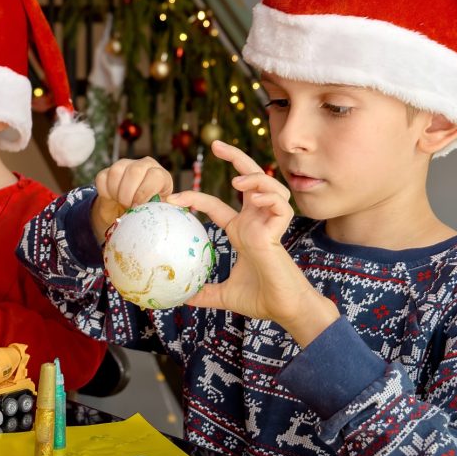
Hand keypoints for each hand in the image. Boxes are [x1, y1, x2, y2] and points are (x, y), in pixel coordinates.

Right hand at [91, 157, 173, 241]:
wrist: (127, 211)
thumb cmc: (147, 212)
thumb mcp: (158, 211)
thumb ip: (164, 208)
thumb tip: (173, 205)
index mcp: (160, 175)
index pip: (155, 175)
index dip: (145, 192)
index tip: (138, 206)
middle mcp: (144, 165)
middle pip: (135, 171)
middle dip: (129, 193)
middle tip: (128, 206)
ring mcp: (125, 164)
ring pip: (116, 171)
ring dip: (116, 193)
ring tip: (121, 202)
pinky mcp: (108, 169)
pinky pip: (102, 177)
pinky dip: (105, 192)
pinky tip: (112, 198)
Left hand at [168, 140, 337, 346]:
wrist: (284, 311)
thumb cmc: (260, 299)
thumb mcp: (224, 296)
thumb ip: (204, 294)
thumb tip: (181, 299)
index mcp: (242, 231)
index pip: (216, 205)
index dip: (196, 198)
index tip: (172, 199)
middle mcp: (255, 222)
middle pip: (249, 178)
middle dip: (234, 157)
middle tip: (215, 145)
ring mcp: (269, 224)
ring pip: (268, 185)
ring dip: (254, 177)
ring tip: (236, 182)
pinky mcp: (280, 231)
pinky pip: (280, 205)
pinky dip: (269, 197)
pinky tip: (254, 200)